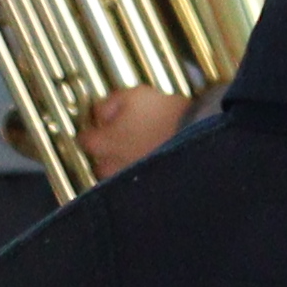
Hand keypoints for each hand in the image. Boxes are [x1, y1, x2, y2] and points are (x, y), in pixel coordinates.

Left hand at [76, 84, 194, 175]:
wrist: (203, 141)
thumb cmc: (169, 117)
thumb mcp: (137, 95)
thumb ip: (111, 102)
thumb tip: (101, 111)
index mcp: (102, 143)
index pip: (84, 139)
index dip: (95, 130)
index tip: (103, 126)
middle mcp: (110, 167)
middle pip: (99, 162)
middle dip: (109, 153)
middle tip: (125, 140)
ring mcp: (129, 181)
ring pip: (120, 176)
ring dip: (126, 166)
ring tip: (144, 153)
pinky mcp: (149, 192)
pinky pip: (139, 186)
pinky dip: (144, 176)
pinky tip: (156, 163)